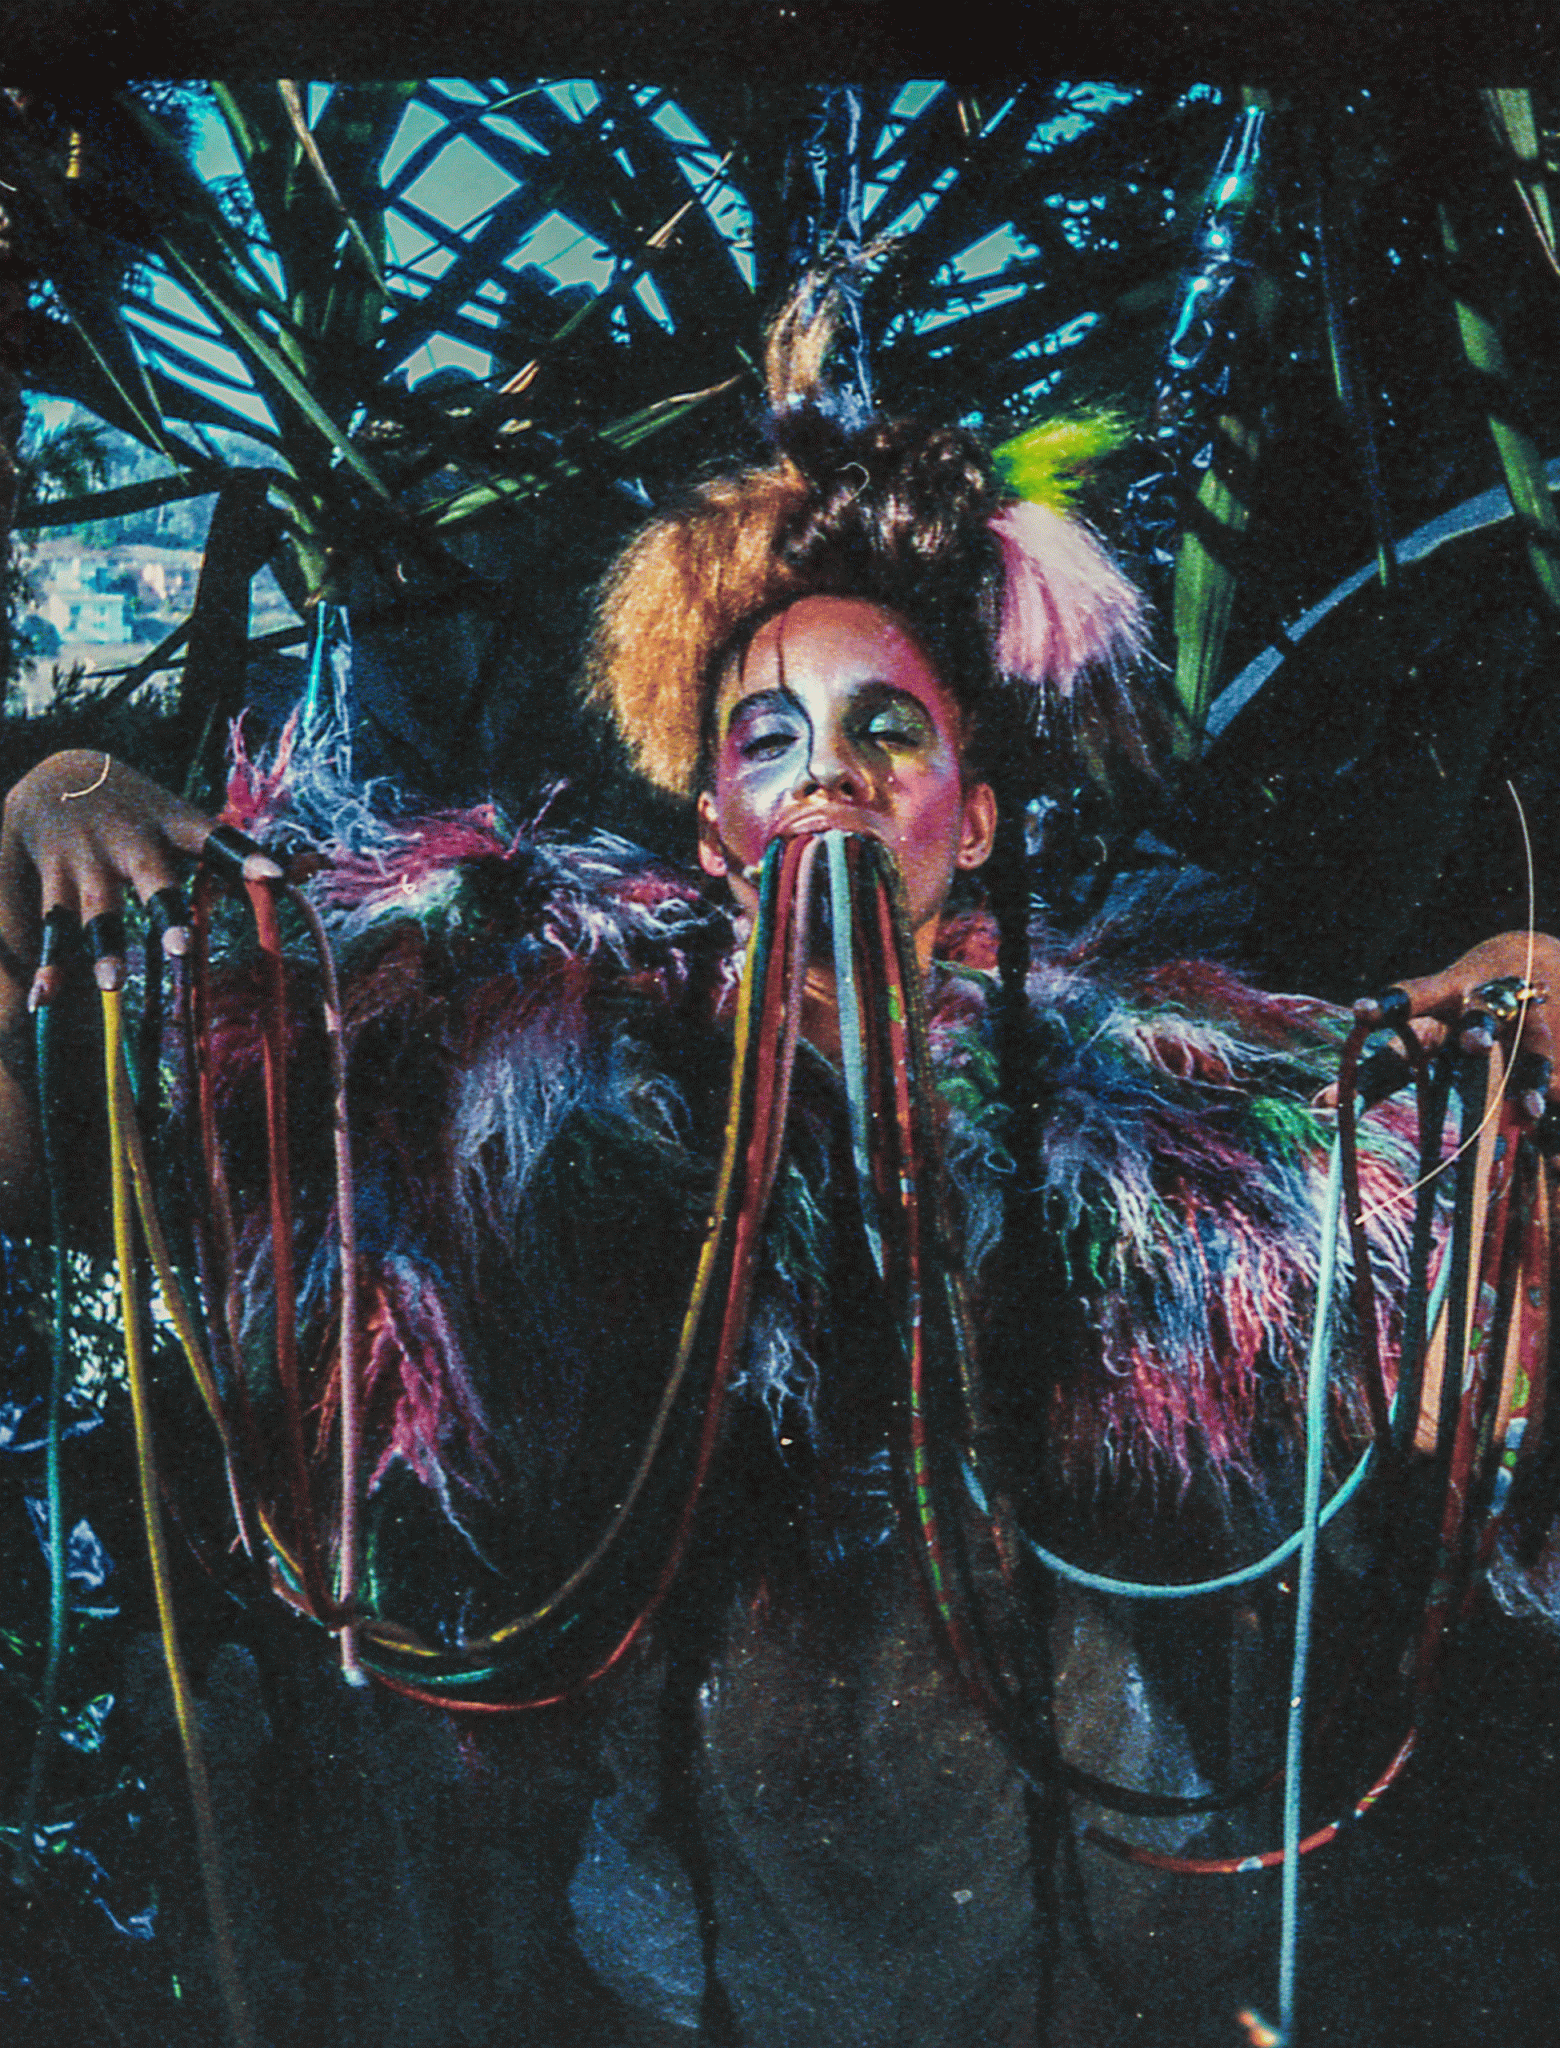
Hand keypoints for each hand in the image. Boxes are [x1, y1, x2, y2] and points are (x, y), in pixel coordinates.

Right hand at [0, 750, 281, 1006]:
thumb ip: (244, 852)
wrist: (56, 775)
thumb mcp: (186, 824)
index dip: (248, 856)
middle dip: (166, 912)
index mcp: (175, 826)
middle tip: (181, 946)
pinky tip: (45, 999)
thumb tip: (321, 866)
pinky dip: (48, 966)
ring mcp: (90, 863)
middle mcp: (134, 844)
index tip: (277, 874)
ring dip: (105, 946)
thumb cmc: (144, 814)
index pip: (218, 840)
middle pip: (154, 878)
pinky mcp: (54, 883)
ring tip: (114, 984)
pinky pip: (51, 929)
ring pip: (98, 911)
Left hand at [1352, 930, 1559, 1123]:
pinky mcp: (1558, 1046)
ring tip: (1530, 1108)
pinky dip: (1553, 1093)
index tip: (1360, 1010)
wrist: (1541, 963)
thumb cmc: (1458, 1011)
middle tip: (1473, 1041)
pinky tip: (1547, 1120)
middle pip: (1483, 1012)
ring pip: (1534, 1044)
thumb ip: (1379, 1072)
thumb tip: (1318, 1107)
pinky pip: (1557, 1070)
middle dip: (1480, 1026)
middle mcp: (1488, 1002)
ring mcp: (1531, 1019)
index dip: (1387, 1005)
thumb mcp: (1423, 1030)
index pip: (1411, 997)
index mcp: (1446, 994)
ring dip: (1531, 1074)